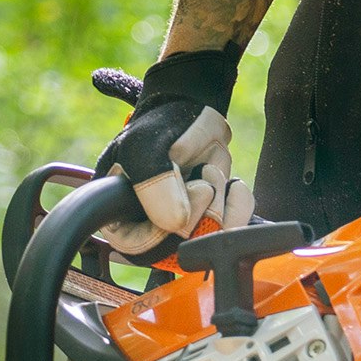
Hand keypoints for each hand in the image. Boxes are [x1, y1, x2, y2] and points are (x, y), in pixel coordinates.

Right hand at [94, 48, 252, 258]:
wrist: (191, 112)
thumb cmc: (158, 127)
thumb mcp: (145, 147)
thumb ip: (154, 183)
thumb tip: (177, 224)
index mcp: (121, 217)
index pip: (142, 248)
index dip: (168, 232)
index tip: (188, 195)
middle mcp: (153, 228)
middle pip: (183, 246)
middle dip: (201, 210)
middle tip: (201, 177)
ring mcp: (185, 226)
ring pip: (213, 235)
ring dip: (220, 198)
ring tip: (206, 169)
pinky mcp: (213, 219)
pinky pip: (235, 225)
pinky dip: (239, 202)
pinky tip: (229, 182)